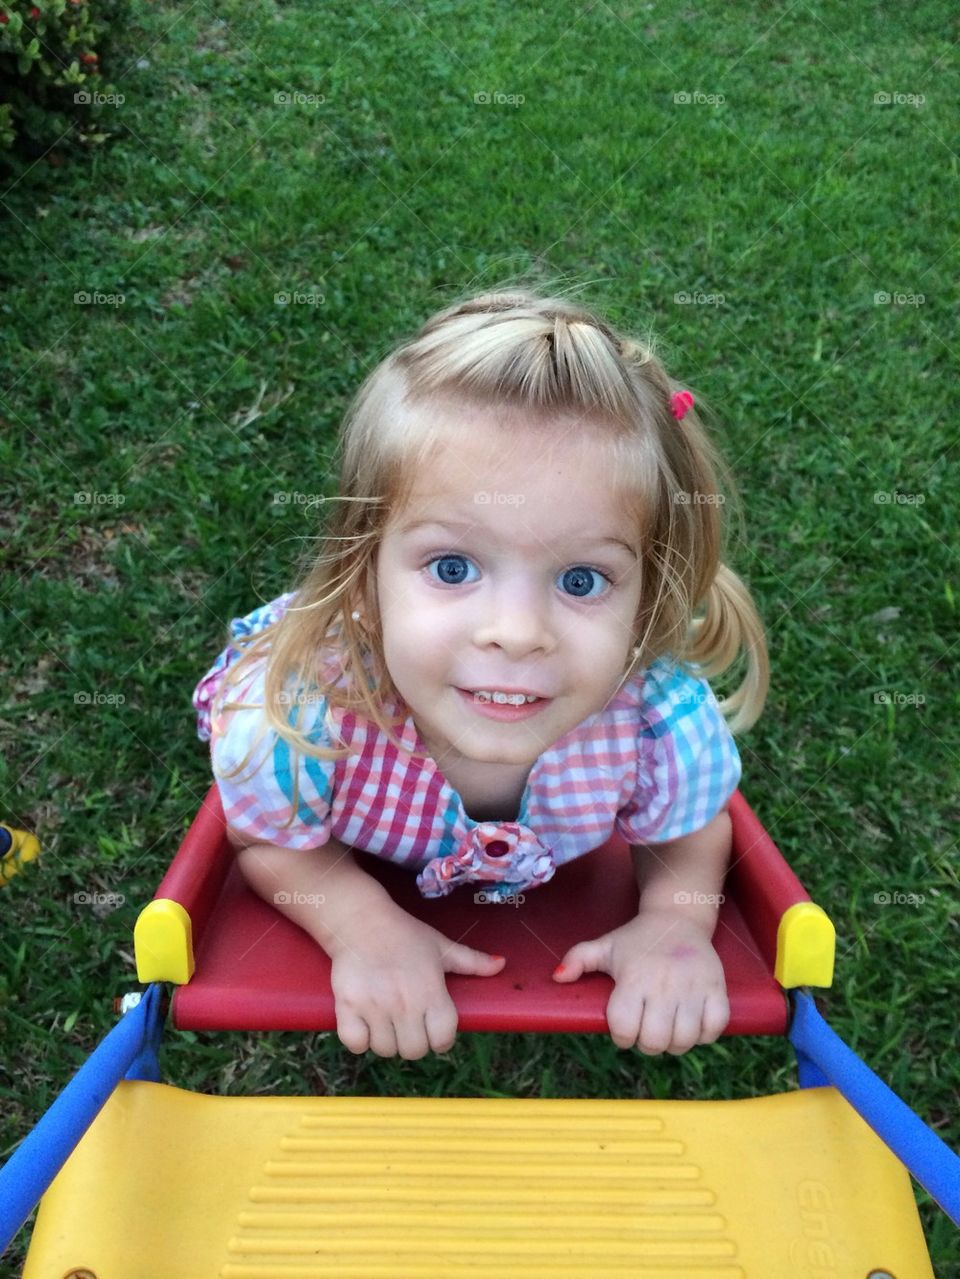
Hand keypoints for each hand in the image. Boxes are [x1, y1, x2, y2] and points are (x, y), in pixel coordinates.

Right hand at [327, 908, 504, 1059]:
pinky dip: (360, 1040)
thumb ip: (472, 961)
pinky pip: (356, 1044)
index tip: (433, 1030)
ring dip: (387, 1040)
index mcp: (431, 991)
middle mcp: (404, 1003)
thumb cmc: (405, 934)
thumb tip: (501, 964)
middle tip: (407, 1024)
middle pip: (414, 1051)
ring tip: (386, 1020)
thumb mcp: (441, 946)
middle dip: (413, 1041)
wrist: (360, 920)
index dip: (441, 1039)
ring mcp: (374, 1006)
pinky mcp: (347, 1006)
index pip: (443, 1039)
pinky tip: (365, 1023)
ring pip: (385, 1050)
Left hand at [552, 910, 729, 1054]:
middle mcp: (663, 986)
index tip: (625, 1027)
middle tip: (648, 1030)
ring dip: (676, 1043)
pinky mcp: (716, 988)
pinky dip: (704, 1035)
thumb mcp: (605, 946)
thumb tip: (557, 978)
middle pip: (655, 1042)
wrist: (678, 917)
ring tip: (669, 1029)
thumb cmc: (637, 938)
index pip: (624, 1030)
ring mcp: (692, 988)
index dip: (622, 1036)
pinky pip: (714, 1029)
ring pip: (685, 1041)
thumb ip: (578, 960)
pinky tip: (693, 1024)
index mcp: (633, 978)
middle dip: (648, 1044)